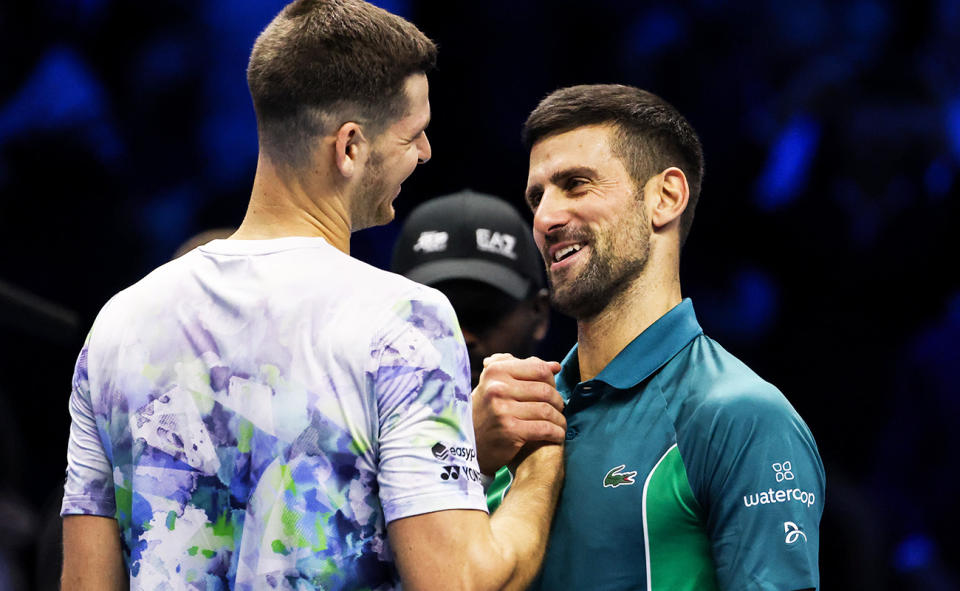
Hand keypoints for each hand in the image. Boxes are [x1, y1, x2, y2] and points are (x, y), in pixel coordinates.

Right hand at [472, 353, 565, 474]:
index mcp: (496, 371)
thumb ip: (523, 370)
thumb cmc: (487, 411)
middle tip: (558, 410)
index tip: (553, 391)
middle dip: (558, 402)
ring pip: (547, 410)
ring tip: (559, 423)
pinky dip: (556, 433)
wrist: (469, 443)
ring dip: (559, 419)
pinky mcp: (509, 430)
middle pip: (545, 390)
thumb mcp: (496, 384)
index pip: (539, 369)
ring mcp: (502, 409)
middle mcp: (497, 387)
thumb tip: (555, 366)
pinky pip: (544, 428)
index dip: (552, 381)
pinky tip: (556, 435)